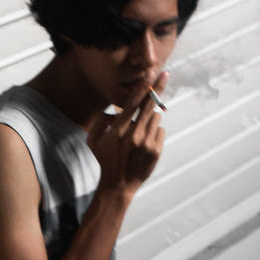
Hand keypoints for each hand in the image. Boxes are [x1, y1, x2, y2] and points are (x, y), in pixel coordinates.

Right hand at [87, 71, 167, 197]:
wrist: (118, 185)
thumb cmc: (105, 160)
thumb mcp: (93, 141)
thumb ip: (100, 122)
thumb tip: (114, 110)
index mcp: (118, 129)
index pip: (133, 102)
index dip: (143, 86)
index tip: (150, 73)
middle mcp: (134, 134)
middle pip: (149, 105)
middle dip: (158, 88)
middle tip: (165, 74)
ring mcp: (146, 143)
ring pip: (156, 118)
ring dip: (150, 120)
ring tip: (140, 134)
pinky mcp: (156, 151)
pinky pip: (161, 131)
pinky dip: (155, 133)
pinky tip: (145, 144)